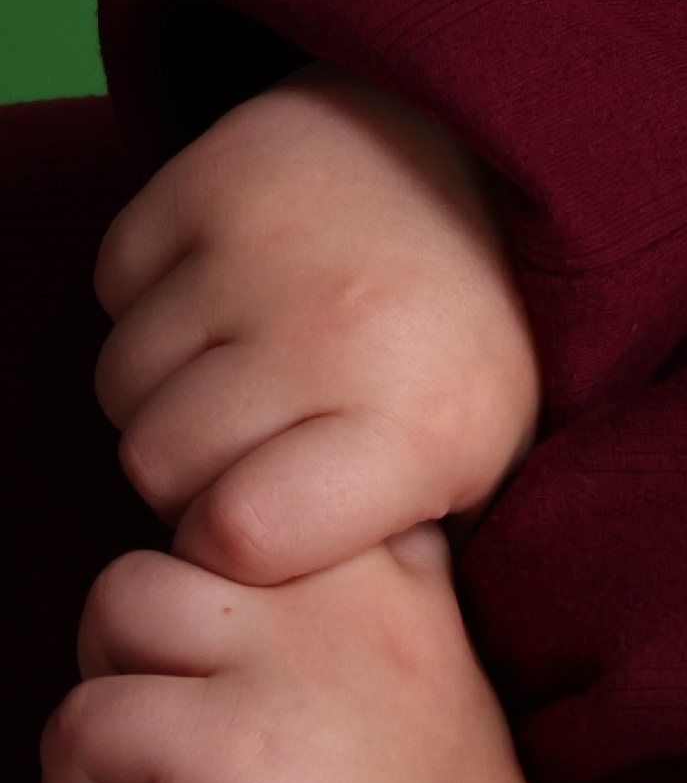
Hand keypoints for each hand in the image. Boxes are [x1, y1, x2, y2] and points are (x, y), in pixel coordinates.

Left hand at [41, 526, 546, 782]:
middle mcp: (373, 620)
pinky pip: (88, 712)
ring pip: (128, 592)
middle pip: (204, 523)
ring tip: (129, 771)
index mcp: (427, 614)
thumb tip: (242, 605)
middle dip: (154, 614)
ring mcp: (303, 678)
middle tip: (158, 710)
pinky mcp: (229, 756)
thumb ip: (371, 655)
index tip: (229, 649)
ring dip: (103, 680)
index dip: (245, 545)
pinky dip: (68, 778)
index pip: (310, 492)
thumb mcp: (435, 741)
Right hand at [94, 70, 540, 586]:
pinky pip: (112, 288)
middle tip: (266, 436)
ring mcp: (259, 253)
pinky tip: (238, 292)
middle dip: (194, 470)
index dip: (229, 543)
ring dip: (169, 388)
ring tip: (259, 361)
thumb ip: (386, 551)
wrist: (479, 167)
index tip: (266, 524)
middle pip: (156, 464)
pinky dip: (154, 302)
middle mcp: (334, 337)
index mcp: (417, 427)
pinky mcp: (199, 185)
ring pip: (122, 382)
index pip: (238, 535)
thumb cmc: (462, 351)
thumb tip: (284, 615)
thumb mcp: (475, 469)